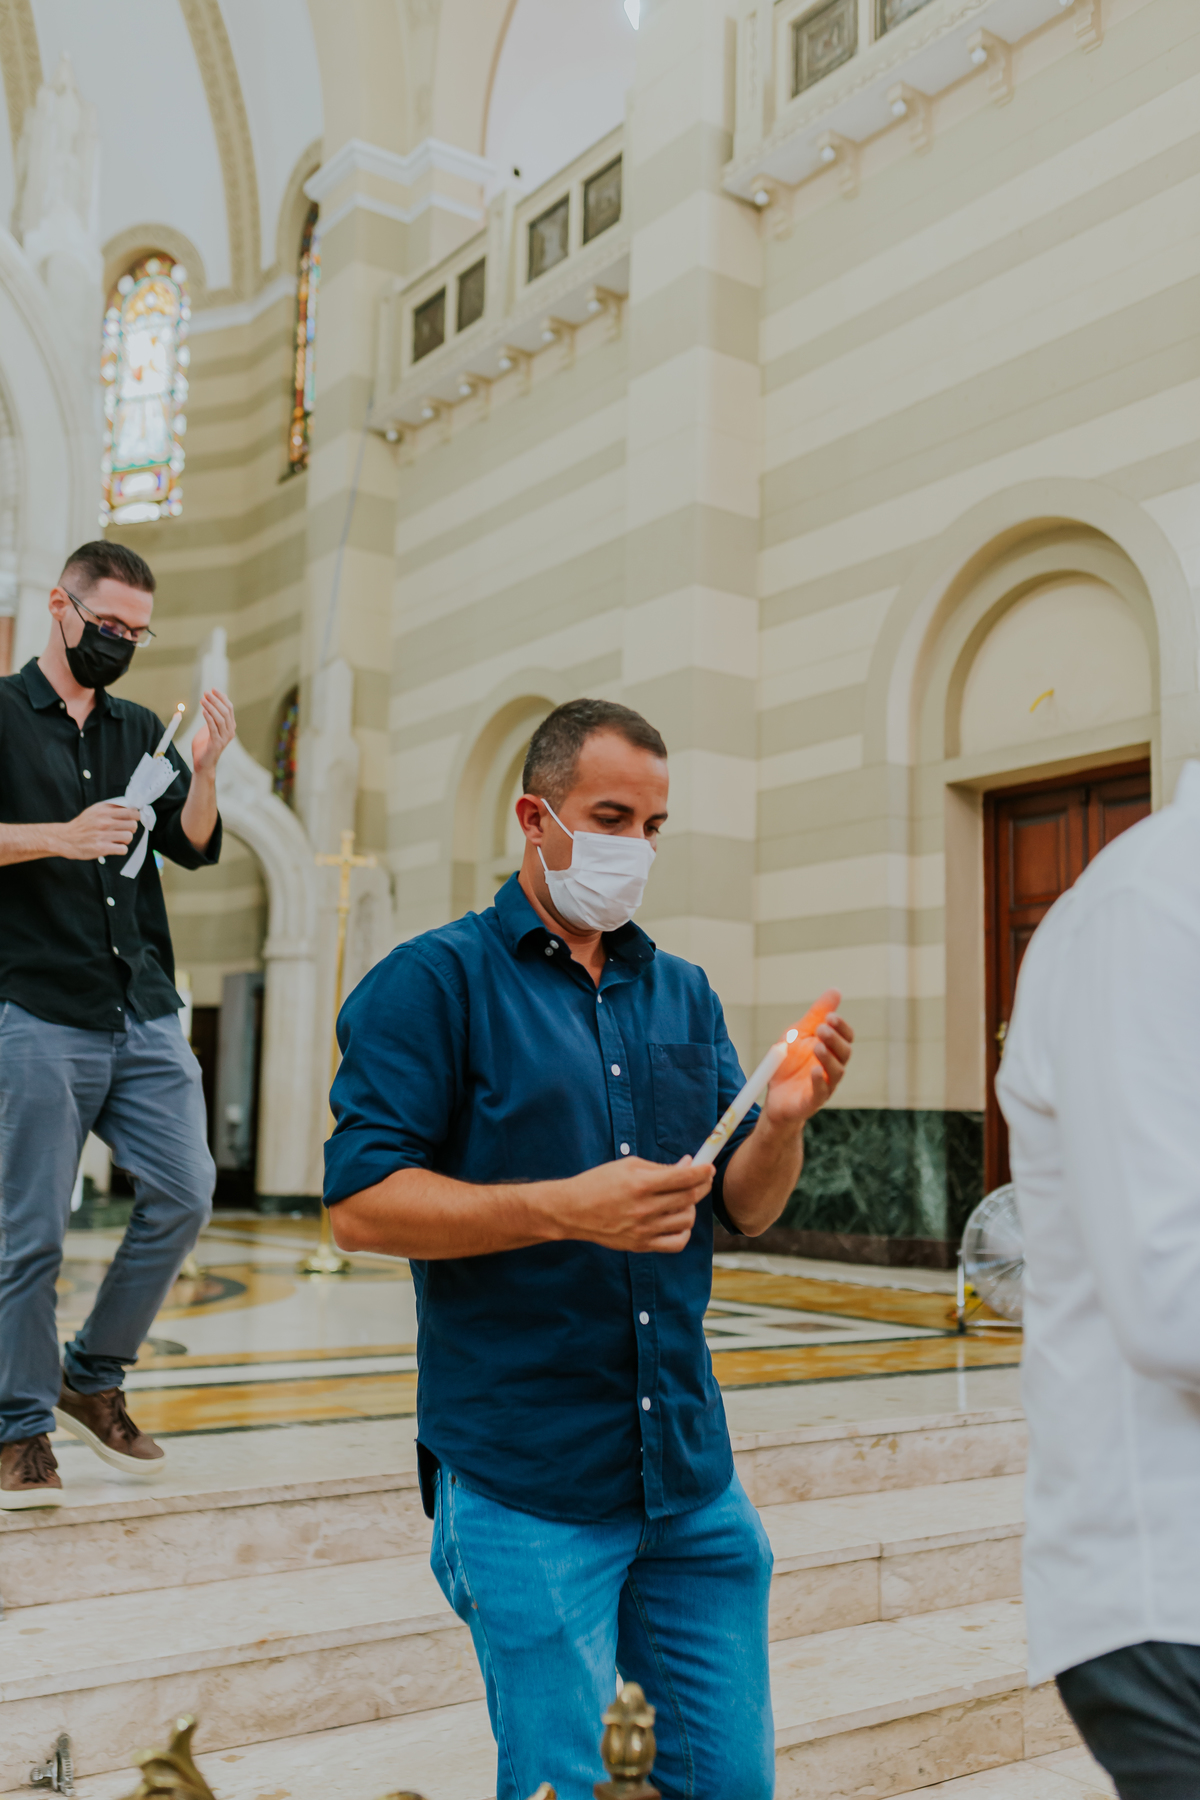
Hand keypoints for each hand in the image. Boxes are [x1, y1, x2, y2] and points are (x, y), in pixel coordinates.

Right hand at [58, 802, 139, 860]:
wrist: (65, 838)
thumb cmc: (82, 825)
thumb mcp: (94, 810)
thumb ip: (111, 808)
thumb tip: (131, 807)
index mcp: (104, 810)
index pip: (131, 811)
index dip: (135, 817)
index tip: (133, 820)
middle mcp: (104, 821)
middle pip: (133, 825)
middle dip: (131, 829)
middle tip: (123, 831)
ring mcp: (103, 835)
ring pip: (129, 837)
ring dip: (125, 840)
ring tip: (117, 840)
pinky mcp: (102, 848)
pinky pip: (123, 849)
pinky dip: (121, 849)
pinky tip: (114, 847)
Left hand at [190, 689, 235, 773]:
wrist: (203, 764)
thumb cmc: (204, 746)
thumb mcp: (209, 728)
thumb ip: (212, 717)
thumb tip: (212, 703)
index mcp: (230, 726)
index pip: (229, 708)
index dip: (222, 697)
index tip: (213, 689)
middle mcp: (230, 731)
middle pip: (226, 711)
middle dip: (216, 700)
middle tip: (206, 692)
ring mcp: (224, 738)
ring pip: (220, 718)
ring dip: (211, 707)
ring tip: (202, 699)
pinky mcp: (217, 743)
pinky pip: (213, 728)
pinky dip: (208, 718)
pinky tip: (203, 711)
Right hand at [547, 1155, 714, 1253]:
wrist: (572, 1211)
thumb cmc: (599, 1182)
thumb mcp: (628, 1166)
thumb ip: (660, 1167)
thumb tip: (688, 1165)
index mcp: (640, 1185)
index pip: (684, 1178)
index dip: (702, 1171)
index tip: (709, 1166)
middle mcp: (644, 1209)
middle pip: (689, 1198)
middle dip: (702, 1185)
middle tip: (704, 1178)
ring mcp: (643, 1230)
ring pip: (686, 1220)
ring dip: (691, 1207)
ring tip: (683, 1198)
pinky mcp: (641, 1245)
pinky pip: (676, 1243)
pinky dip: (683, 1231)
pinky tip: (678, 1221)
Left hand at [763, 988, 853, 1130]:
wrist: (774, 1095)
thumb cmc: (789, 1063)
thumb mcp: (799, 1034)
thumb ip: (817, 1015)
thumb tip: (835, 991)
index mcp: (831, 1049)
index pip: (846, 1037)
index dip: (841, 1027)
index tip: (830, 1016)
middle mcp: (833, 1067)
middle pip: (844, 1053)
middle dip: (835, 1039)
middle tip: (822, 1028)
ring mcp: (825, 1085)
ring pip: (837, 1072)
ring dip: (829, 1058)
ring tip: (818, 1046)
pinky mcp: (813, 1101)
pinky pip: (821, 1092)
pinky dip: (819, 1081)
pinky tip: (814, 1071)